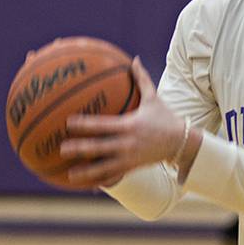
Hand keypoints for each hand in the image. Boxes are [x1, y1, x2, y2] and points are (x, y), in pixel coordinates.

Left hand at [60, 58, 186, 187]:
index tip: (68, 122)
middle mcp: (127, 143)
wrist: (182, 142)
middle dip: (80, 149)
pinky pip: (114, 176)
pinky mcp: (132, 168)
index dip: (85, 124)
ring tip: (69, 175)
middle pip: (99, 147)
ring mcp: (129, 158)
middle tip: (61, 149)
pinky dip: (100, 181)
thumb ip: (142, 79)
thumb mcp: (154, 98)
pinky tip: (87, 186)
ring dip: (86, 172)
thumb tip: (134, 59)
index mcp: (128, 125)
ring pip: (104, 167)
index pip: (102, 125)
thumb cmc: (165, 118)